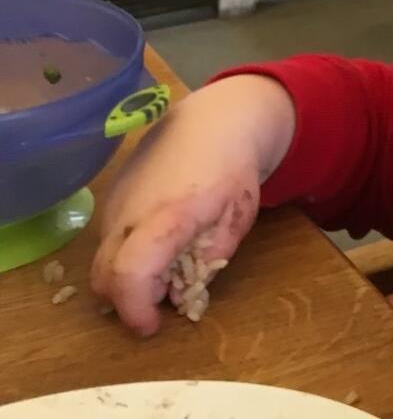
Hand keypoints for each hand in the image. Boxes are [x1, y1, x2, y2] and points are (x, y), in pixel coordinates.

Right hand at [90, 75, 296, 334]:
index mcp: (168, 216)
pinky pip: (106, 240)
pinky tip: (158, 240)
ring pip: (102, 260)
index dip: (135, 309)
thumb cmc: (234, 170)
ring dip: (126, 277)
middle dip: (129, 299)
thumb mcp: (237, 219)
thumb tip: (180, 294)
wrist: (213, 119)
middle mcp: (129, 212)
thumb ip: (210, 260)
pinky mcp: (109, 199)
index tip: (152, 326)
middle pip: (105, 277)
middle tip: (166, 295)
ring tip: (167, 264)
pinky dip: (124, 254)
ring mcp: (114, 204)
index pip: (131, 273)